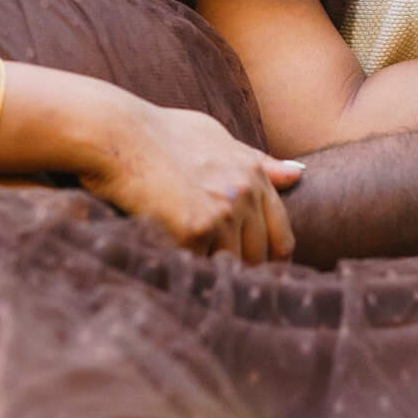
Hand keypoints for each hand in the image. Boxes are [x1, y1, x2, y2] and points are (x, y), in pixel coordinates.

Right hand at [81, 105, 303, 263]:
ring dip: (214, 276)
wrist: (118, 133)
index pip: (282, 237)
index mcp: (254, 174)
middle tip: (220, 285)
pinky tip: (175, 270)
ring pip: (231, 266)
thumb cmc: (160, 132)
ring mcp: (222, 212)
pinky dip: (188, 272)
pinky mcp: (195, 228)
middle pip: (259, 257)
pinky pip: (199, 267)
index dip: (270, 262)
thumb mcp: (215, 137)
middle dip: (241, 273)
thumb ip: (257, 161)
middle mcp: (246, 193)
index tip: (255, 275)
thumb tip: (299, 173)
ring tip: (196, 283)